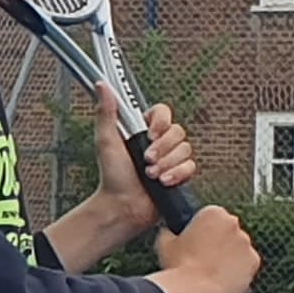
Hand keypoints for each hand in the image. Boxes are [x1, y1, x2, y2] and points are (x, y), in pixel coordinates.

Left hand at [85, 95, 197, 252]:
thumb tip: (102, 86)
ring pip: (186, 149)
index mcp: (142, 130)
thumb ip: (107, 112)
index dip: (161, 121)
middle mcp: (158, 142)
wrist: (123, 206)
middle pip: (178, 131)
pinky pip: (191, 166)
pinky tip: (163, 181)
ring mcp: (170, 158)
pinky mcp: (179, 174)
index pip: (163, 112)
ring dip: (167, 163)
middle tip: (146, 160)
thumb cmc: (112, 176)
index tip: (150, 133)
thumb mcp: (106, 141)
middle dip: (162, 148)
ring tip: (150, 174)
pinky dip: (177, 174)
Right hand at [153, 201, 262, 292]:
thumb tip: (172, 232)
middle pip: (227, 230)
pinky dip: (237, 270)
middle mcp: (234, 224)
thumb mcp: (164, 242)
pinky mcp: (254, 262)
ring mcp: (246, 243)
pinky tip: (221, 278)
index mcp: (213, 213)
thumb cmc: (178, 266)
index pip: (210, 215)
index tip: (195, 239)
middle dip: (217, 241)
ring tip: (210, 270)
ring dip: (228, 255)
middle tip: (202, 256)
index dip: (201, 229)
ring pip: (237, 247)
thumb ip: (172, 231)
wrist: (192, 291)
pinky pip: (246, 264)